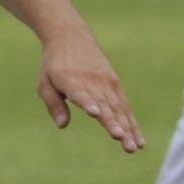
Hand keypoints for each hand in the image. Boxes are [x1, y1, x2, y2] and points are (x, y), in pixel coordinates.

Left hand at [34, 32, 145, 151]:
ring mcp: (106, 82)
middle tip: (121, 140)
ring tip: (133, 147)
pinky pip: (125, 106)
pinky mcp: (114, 83)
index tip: (95, 113)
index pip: (80, 93)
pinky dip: (132, 123)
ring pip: (118, 109)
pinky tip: (139, 140)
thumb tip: (62, 126)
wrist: (70, 36)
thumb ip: (53, 104)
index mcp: (70, 80)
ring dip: (127, 128)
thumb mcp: (45, 83)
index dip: (88, 103)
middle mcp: (91, 81)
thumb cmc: (54, 64)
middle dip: (113, 123)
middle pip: (104, 105)